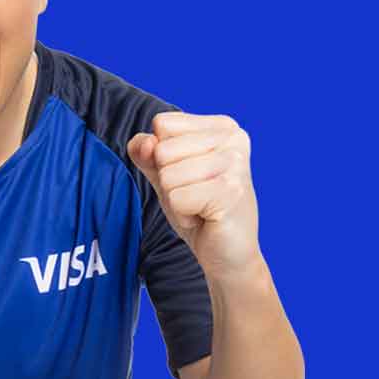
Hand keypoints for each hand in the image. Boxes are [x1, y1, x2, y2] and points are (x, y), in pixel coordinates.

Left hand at [127, 111, 260, 279]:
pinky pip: (176, 198)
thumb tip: (144, 142)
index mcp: (222, 126)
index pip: (162, 124)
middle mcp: (233, 138)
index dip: (163, 157)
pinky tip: (206, 218)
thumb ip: (147, 154)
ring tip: (201, 207)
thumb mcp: (166, 175)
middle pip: (163, 150)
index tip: (190, 177)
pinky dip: (183, 214)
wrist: (229, 255)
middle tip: (197, 196)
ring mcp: (234, 163)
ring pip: (168, 176)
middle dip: (170, 181)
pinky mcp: (229, 190)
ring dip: (177, 200)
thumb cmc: (200, 210)